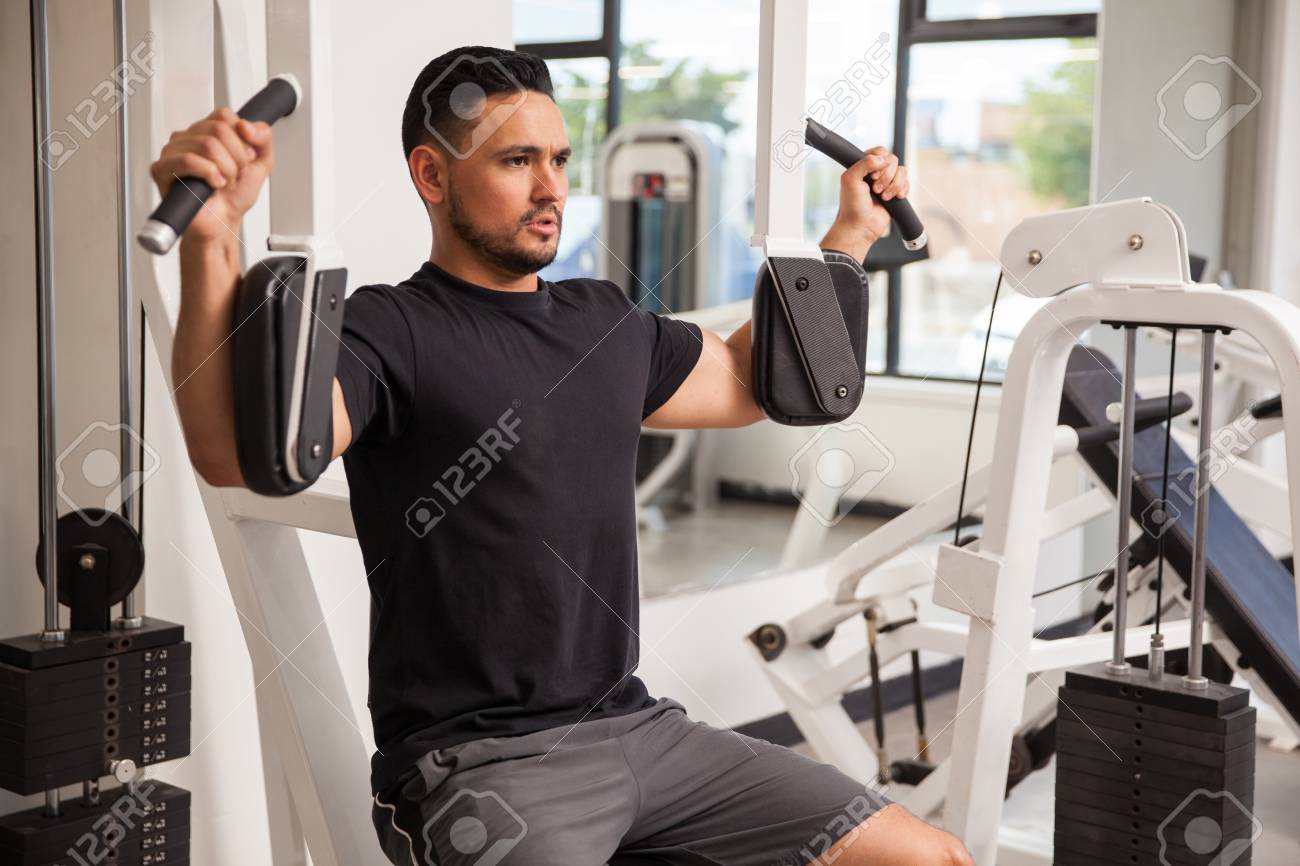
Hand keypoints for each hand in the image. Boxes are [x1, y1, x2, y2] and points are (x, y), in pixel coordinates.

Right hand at [149, 106, 273, 243]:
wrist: (223, 222)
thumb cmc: (234, 195)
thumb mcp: (261, 163)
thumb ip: (263, 138)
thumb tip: (247, 125)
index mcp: (208, 131)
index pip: (224, 115)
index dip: (241, 139)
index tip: (244, 158)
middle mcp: (188, 138)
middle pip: (218, 129)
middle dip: (236, 158)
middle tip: (234, 174)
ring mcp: (173, 151)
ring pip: (207, 144)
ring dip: (225, 170)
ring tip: (223, 182)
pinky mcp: (161, 169)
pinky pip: (188, 160)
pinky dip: (209, 174)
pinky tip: (212, 185)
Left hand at [826, 146, 908, 251]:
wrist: (860, 227)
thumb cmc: (852, 206)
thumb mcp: (850, 179)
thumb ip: (864, 163)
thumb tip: (884, 159)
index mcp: (863, 165)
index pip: (880, 151)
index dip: (880, 161)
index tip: (871, 176)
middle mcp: (875, 172)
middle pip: (893, 160)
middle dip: (886, 176)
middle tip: (875, 190)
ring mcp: (886, 182)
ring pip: (902, 171)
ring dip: (894, 185)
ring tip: (883, 197)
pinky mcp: (895, 193)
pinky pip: (907, 183)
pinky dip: (902, 190)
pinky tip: (895, 198)